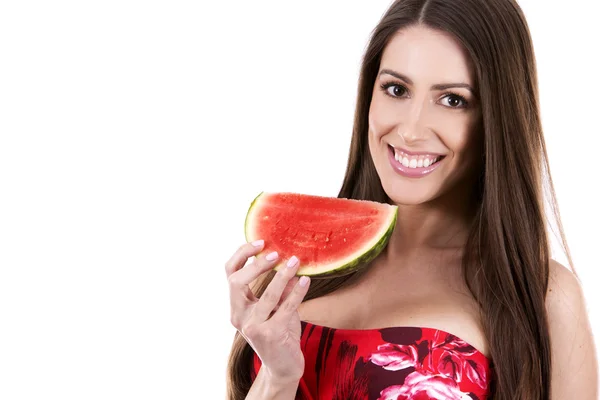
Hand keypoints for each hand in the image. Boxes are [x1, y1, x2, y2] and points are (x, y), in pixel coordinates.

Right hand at [225, 240, 310, 382]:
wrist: (283, 366)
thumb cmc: (280, 333)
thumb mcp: (277, 307)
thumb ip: (279, 288)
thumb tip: (288, 260)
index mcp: (236, 307)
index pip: (230, 274)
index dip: (242, 255)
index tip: (260, 242)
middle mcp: (239, 317)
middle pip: (236, 282)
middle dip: (257, 264)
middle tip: (277, 253)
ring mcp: (253, 327)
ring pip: (266, 294)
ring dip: (282, 275)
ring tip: (295, 261)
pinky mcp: (271, 334)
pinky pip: (286, 307)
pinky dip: (297, 292)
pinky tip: (305, 280)